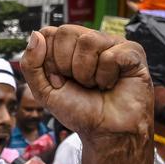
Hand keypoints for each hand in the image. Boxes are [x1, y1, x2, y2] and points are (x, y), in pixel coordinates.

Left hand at [20, 25, 150, 140]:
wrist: (104, 131)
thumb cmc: (78, 109)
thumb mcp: (44, 91)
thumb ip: (31, 64)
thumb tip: (35, 33)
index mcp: (68, 46)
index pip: (48, 33)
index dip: (49, 60)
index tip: (59, 79)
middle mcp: (90, 40)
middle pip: (66, 32)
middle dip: (66, 66)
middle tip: (79, 83)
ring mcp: (112, 43)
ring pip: (89, 41)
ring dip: (86, 73)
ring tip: (95, 84)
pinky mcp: (133, 51)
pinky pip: (111, 55)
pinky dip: (106, 77)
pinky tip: (112, 84)